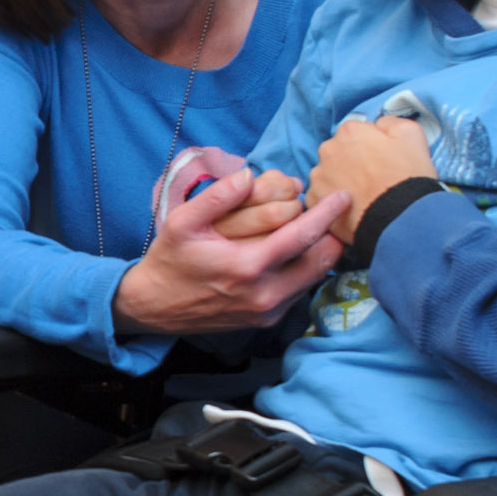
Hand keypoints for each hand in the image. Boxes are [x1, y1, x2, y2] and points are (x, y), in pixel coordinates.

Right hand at [112, 163, 348, 333]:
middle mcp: (265, 295)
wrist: (153, 308)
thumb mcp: (182, 222)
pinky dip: (306, 268)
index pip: (304, 236)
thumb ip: (217, 196)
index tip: (343, 195)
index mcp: (247, 267)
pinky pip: (300, 291)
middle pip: (322, 261)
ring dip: (321, 252)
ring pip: (315, 278)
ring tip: (317, 227)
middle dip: (334, 233)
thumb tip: (249, 174)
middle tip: (333, 211)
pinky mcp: (267, 321)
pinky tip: (297, 251)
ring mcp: (268, 312)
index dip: (328, 213)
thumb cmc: (169, 261)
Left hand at [306, 115, 435, 237]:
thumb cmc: (407, 176)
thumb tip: (378, 125)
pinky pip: (322, 196)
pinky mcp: (315, 202)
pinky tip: (352, 207)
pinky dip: (334, 201)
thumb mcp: (411, 133)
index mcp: (350, 131)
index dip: (370, 146)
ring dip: (341, 181)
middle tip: (372, 179)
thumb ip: (390, 121)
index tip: (380, 160)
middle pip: (338, 152)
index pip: (355, 132)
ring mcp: (318, 177)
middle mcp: (328, 150)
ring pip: (328, 174)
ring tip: (363, 195)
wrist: (399, 218)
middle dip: (352, 162)